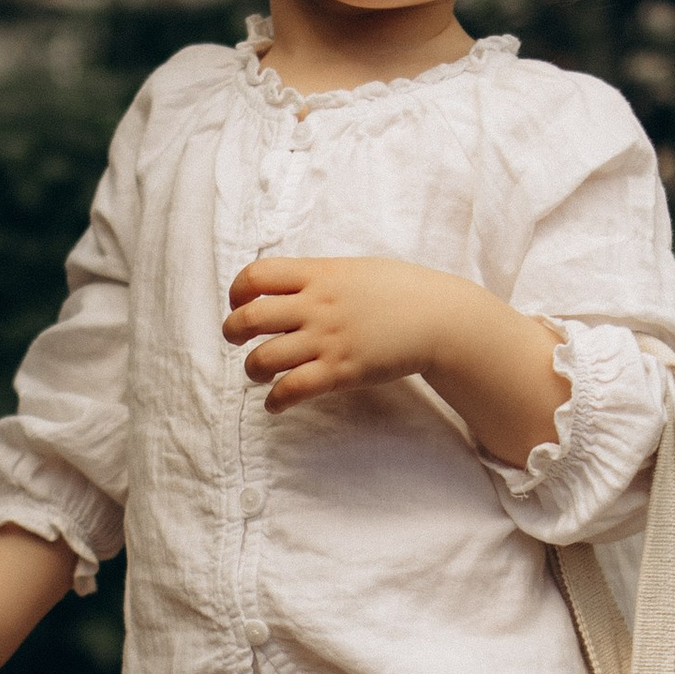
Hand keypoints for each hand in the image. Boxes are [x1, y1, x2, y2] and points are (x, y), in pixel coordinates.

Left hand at [222, 256, 566, 462]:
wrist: (441, 318)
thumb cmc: (400, 292)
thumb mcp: (355, 271)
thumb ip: (319, 277)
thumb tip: (287, 285)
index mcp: (319, 274)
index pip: (256, 276)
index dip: (238, 292)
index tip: (239, 303)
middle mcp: (317, 306)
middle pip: (250, 318)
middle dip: (233, 332)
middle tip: (236, 339)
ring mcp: (329, 339)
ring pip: (263, 358)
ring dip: (252, 369)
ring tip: (259, 372)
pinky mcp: (342, 371)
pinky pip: (293, 389)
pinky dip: (276, 400)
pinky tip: (276, 402)